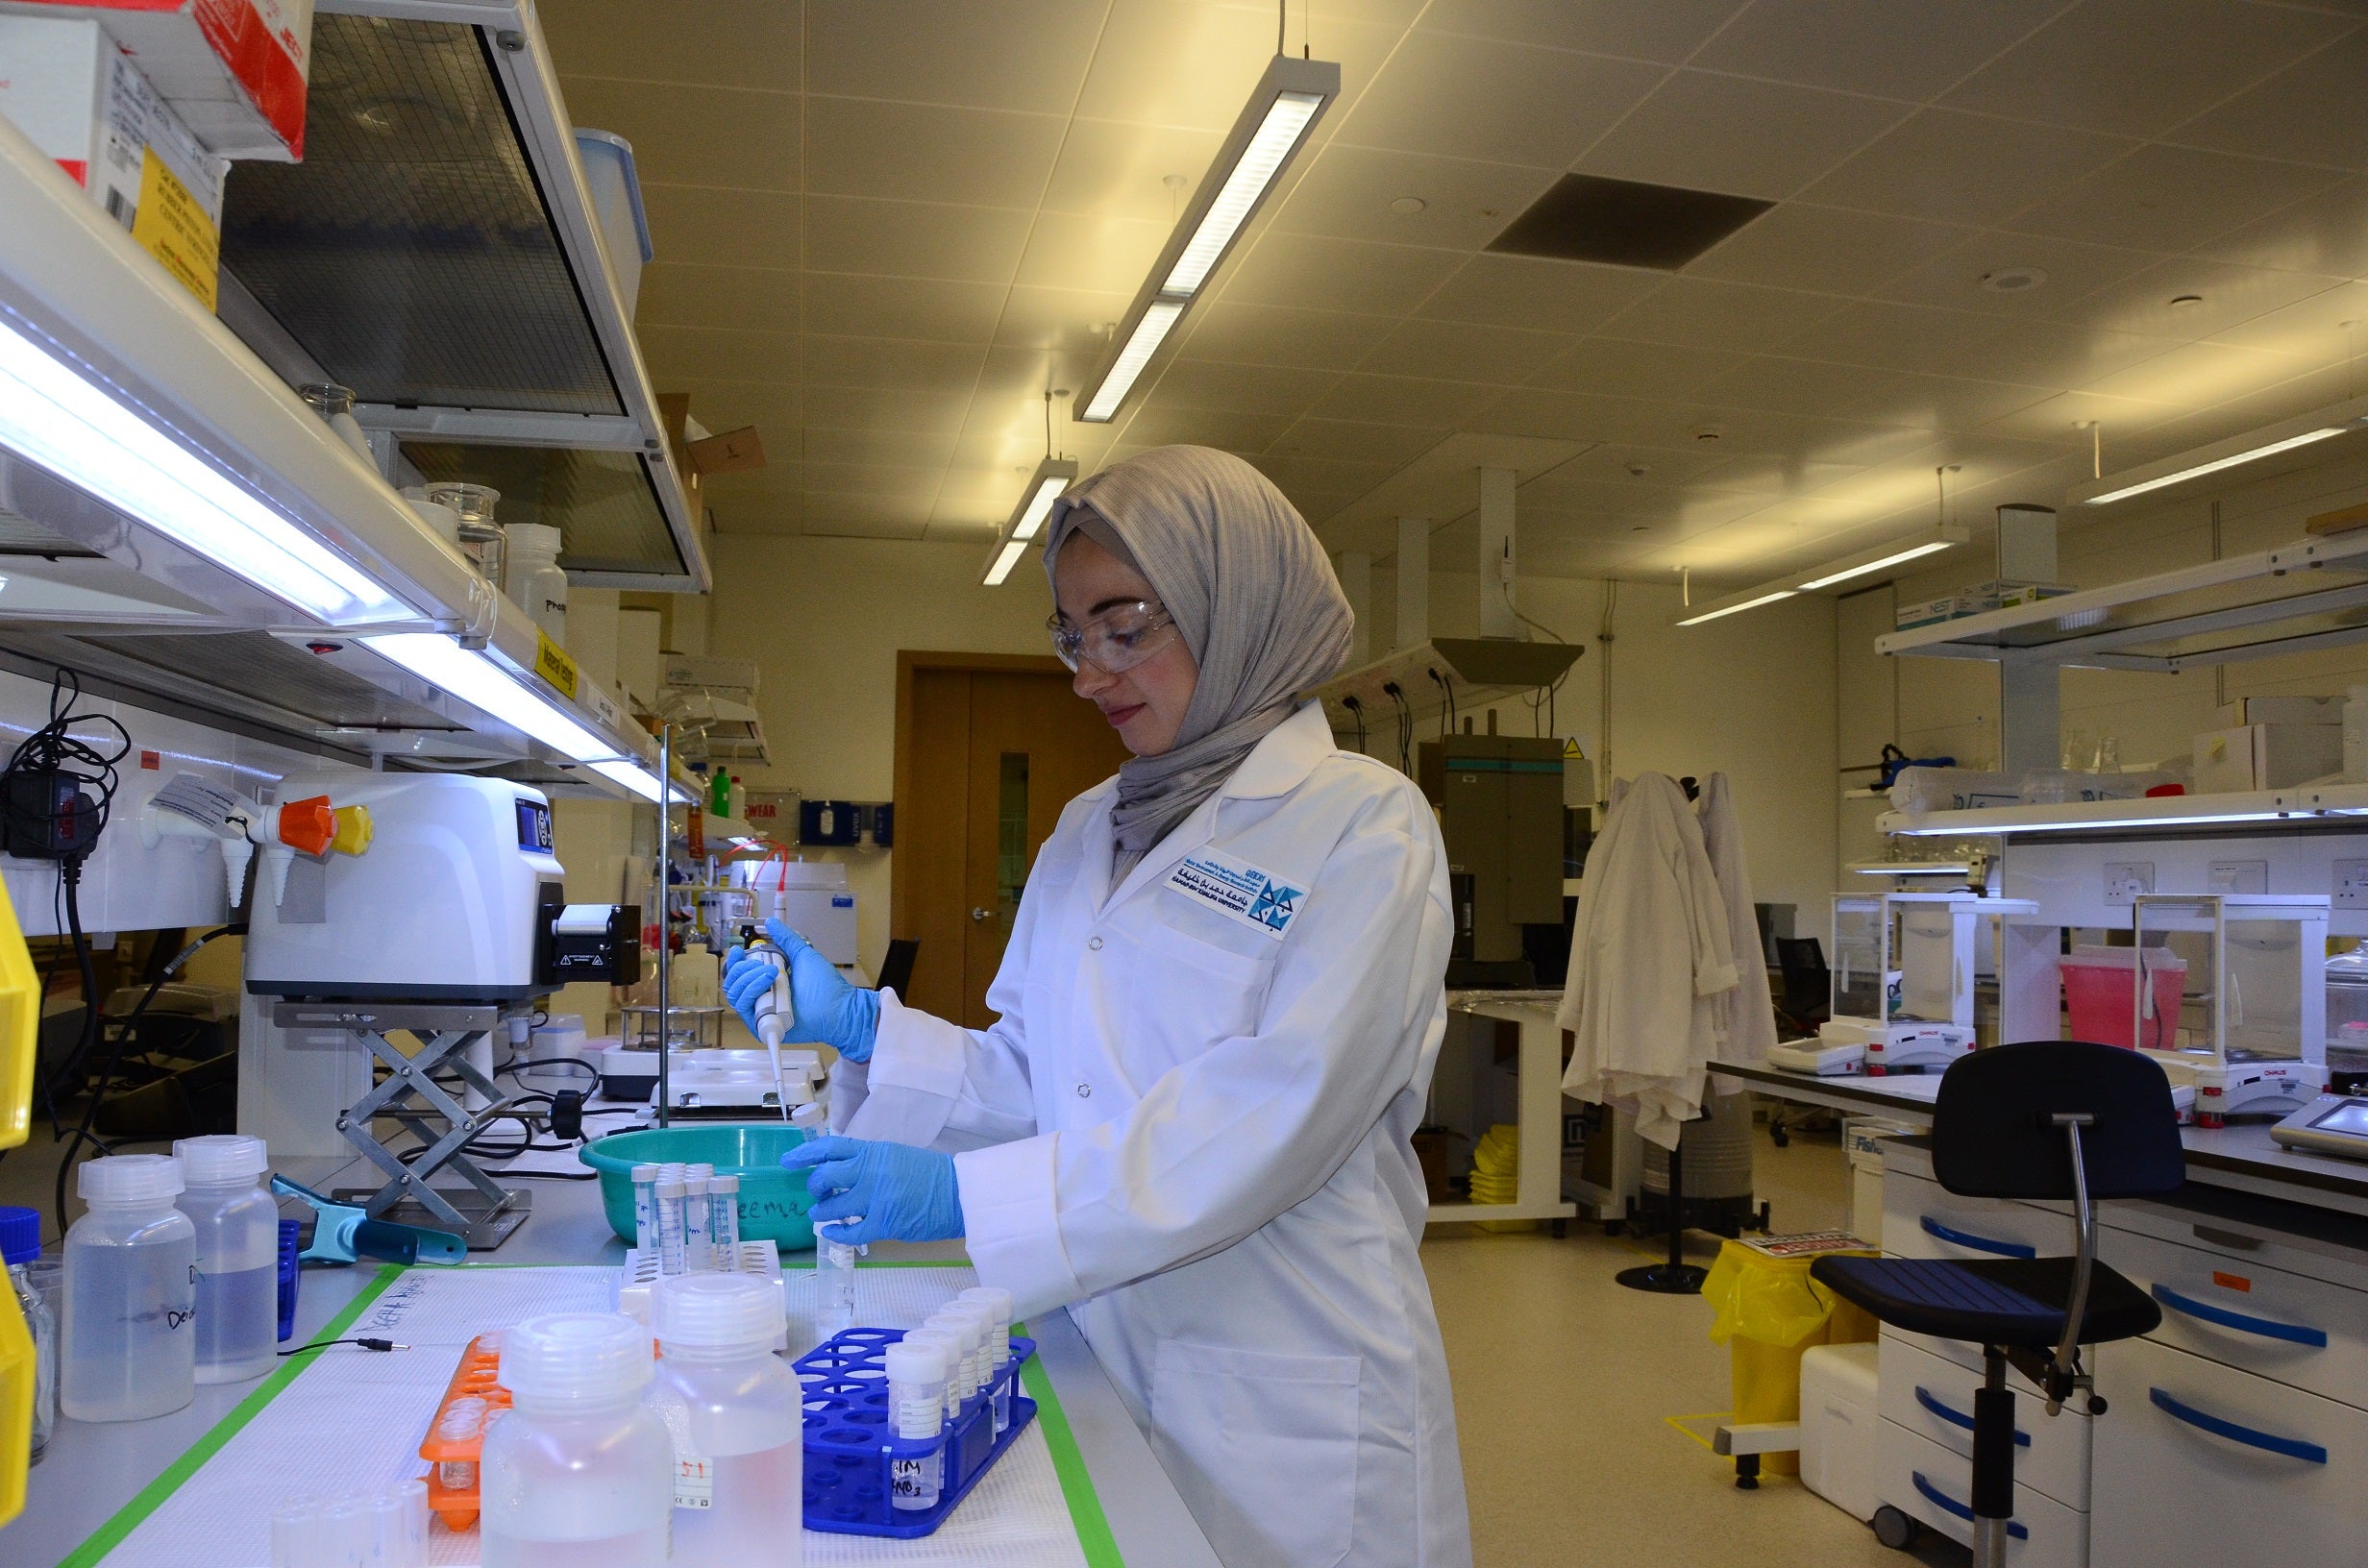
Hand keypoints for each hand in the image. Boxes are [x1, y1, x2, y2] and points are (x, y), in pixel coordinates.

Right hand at [722, 919, 879, 1060]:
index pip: (738, 972)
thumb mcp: (803, 955)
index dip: (734, 962)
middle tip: (765, 965)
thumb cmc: (825, 986)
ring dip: (750, 979)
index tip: (738, 952)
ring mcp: (761, 1011)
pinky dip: (752, 992)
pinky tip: (768, 984)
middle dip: (744, 969)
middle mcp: (760, 996)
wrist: (837, 1008)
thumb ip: (786, 939)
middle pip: (732, 982)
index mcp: (766, 980)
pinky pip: (744, 1009)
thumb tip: (771, 922)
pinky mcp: (762, 1025)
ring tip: (773, 974)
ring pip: (736, 994)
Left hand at [781, 1135, 962, 1244]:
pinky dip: (836, 1233)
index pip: (830, 1148)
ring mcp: (876, 1198)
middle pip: (824, 1177)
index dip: (805, 1155)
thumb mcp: (896, 1156)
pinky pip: (849, 1231)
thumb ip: (869, 1161)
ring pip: (831, 1206)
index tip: (787, 1162)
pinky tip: (832, 1232)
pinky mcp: (883, 1223)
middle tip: (818, 1194)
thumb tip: (841, 1172)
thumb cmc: (931, 1174)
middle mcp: (870, 1171)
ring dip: (821, 1212)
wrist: (960, 1194)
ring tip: (822, 1214)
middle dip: (815, 1188)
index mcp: (874, 1151)